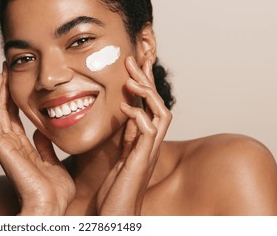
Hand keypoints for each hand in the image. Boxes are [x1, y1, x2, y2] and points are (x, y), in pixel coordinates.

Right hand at [0, 63, 74, 214]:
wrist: (51, 206)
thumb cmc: (54, 191)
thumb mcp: (53, 162)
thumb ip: (45, 146)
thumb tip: (42, 131)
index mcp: (22, 147)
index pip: (13, 117)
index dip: (13, 98)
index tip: (14, 80)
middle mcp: (10, 145)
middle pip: (2, 112)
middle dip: (2, 90)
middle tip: (4, 70)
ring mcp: (4, 147)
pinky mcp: (1, 149)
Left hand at [96, 57, 171, 214]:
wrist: (117, 216)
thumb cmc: (116, 190)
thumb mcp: (120, 156)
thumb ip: (125, 136)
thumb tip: (125, 114)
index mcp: (143, 140)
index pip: (147, 105)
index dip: (144, 82)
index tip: (135, 62)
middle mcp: (149, 144)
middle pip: (157, 104)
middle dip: (147, 80)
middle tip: (133, 59)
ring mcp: (148, 152)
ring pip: (160, 114)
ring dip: (147, 94)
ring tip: (131, 79)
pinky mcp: (141, 161)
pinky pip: (147, 133)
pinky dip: (138, 117)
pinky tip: (126, 108)